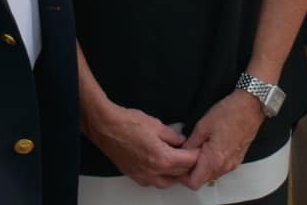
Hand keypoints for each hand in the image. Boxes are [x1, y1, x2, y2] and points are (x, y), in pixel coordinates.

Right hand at [83, 102, 199, 187]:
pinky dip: (162, 177)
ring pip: (168, 183)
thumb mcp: (157, 125)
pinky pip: (154, 182)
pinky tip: (162, 167)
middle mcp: (154, 172)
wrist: (106, 127)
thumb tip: (181, 141)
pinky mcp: (135, 176)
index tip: (200, 150)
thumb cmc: (127, 124)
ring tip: (179, 163)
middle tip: (192, 156)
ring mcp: (143, 176)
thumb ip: (173, 136)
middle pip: (180, 174)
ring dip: (176, 175)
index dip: (196, 155)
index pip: (188, 162)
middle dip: (189, 166)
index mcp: (162, 158)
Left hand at [178, 90, 263, 190]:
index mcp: (214, 160)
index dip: (182, 176)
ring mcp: (232, 164)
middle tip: (183, 156)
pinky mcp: (237, 159)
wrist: (251, 106)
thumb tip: (182, 152)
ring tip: (195, 150)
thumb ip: (191, 143)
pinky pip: (220, 168)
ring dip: (201, 167)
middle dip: (191, 171)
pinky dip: (211, 163)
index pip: (194, 183)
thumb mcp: (203, 126)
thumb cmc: (229, 113)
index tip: (176, 165)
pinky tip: (207, 148)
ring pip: (211, 175)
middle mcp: (225, 166)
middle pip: (202, 180)